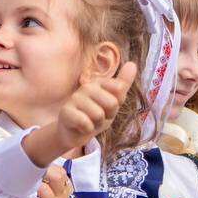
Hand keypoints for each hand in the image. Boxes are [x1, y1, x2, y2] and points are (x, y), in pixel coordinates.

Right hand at [21, 62, 138, 167]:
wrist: (74, 134)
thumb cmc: (94, 117)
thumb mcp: (112, 102)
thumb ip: (123, 84)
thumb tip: (132, 64)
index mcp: (99, 82)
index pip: (119, 89)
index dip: (117, 104)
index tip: (106, 109)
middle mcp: (87, 87)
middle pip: (112, 103)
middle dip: (107, 116)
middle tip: (97, 118)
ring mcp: (75, 98)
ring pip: (99, 115)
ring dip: (96, 124)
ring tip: (88, 122)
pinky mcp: (66, 111)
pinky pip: (85, 123)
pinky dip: (87, 129)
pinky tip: (80, 127)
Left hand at [33, 166, 83, 197]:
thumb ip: (49, 196)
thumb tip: (33, 185)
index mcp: (61, 195)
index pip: (59, 172)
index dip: (50, 168)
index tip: (38, 170)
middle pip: (55, 175)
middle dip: (42, 172)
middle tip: (30, 178)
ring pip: (43, 187)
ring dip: (33, 187)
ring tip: (23, 190)